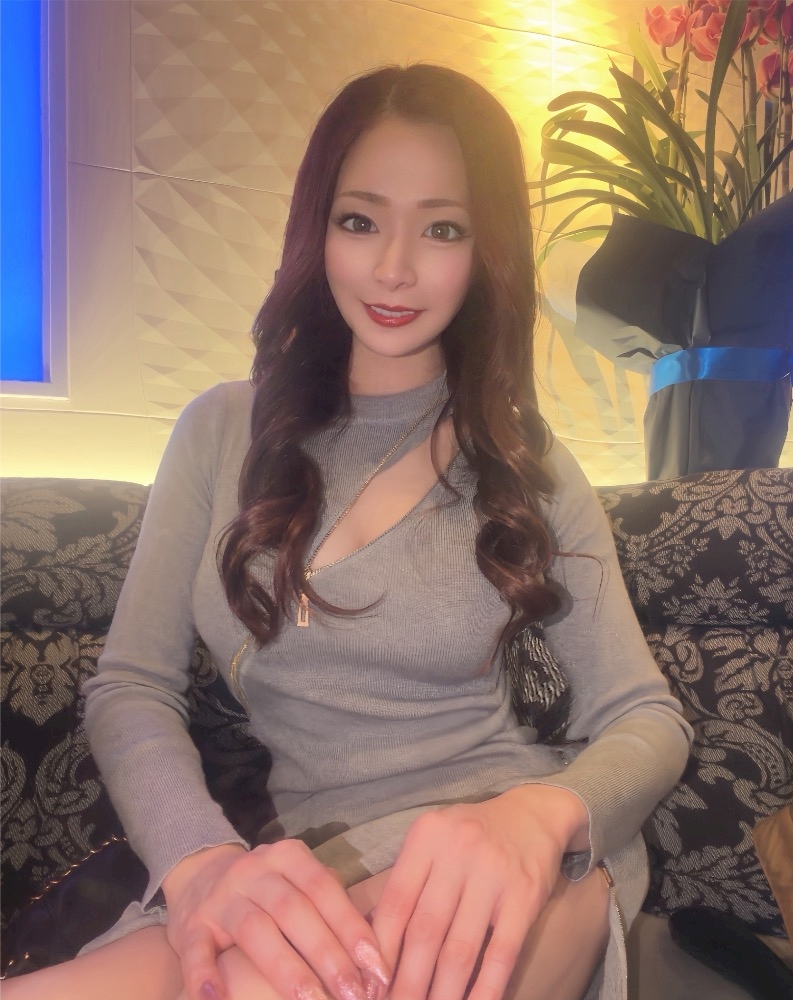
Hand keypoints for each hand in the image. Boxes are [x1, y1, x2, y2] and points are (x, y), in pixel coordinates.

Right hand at [162, 840, 391, 999]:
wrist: (198, 873)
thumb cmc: (264, 888)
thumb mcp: (295, 879)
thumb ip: (327, 902)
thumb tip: (374, 950)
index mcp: (286, 857)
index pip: (324, 889)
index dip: (352, 927)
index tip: (378, 967)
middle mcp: (253, 871)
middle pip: (293, 910)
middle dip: (327, 954)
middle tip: (353, 993)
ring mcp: (220, 898)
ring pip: (254, 929)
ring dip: (285, 969)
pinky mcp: (190, 926)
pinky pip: (196, 950)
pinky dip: (205, 976)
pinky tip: (217, 999)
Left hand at [371, 785, 588, 999]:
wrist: (532, 814)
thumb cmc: (471, 835)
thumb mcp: (434, 841)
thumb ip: (408, 882)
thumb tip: (373, 946)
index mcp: (426, 836)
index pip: (395, 904)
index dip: (380, 952)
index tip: (370, 987)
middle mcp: (457, 850)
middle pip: (424, 931)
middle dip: (407, 983)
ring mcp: (493, 873)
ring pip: (460, 949)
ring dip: (442, 994)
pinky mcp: (524, 896)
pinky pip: (501, 953)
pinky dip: (486, 990)